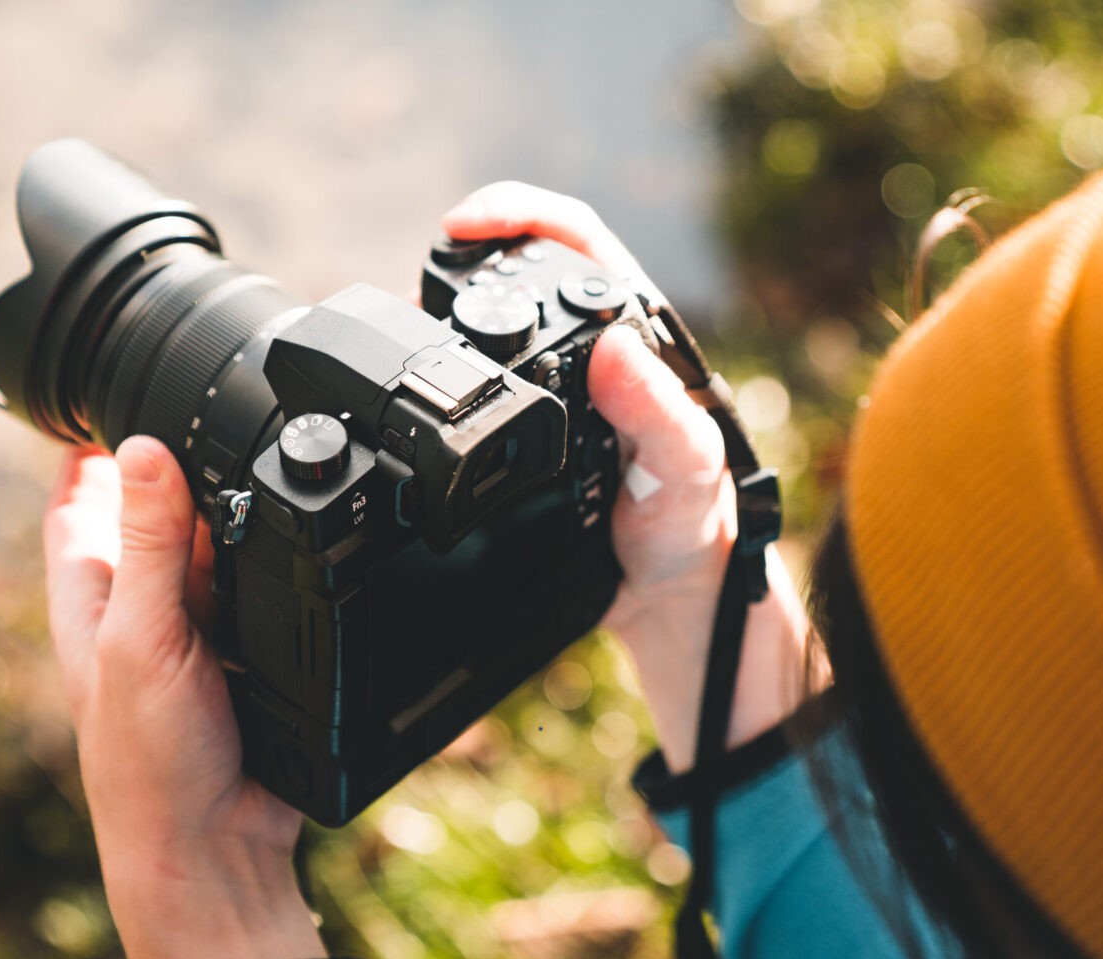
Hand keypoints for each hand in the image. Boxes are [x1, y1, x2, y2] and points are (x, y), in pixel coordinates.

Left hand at [42, 436, 324, 958]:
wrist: (216, 851)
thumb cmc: (148, 761)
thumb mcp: (141, 640)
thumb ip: (149, 547)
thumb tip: (143, 448)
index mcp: (91, 599)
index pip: (79, 502)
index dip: (89, 448)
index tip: (107, 391)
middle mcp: (143, 610)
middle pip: (157, 516)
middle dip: (180, 469)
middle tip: (209, 406)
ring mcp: (199, 636)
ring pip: (217, 552)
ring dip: (237, 515)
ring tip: (264, 455)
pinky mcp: (251, 660)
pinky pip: (266, 595)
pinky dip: (281, 564)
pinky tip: (306, 539)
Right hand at [442, 184, 821, 772]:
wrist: (667, 598)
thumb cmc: (692, 525)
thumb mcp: (686, 468)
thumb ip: (658, 411)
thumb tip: (615, 348)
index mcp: (639, 341)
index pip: (579, 245)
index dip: (522, 217)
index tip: (466, 225)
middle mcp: (596, 355)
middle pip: (525, 270)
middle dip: (470, 255)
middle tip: (426, 275)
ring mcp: (558, 392)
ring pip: (496, 324)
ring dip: (449, 310)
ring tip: (411, 321)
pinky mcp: (528, 432)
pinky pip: (480, 385)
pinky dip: (445, 372)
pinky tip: (421, 382)